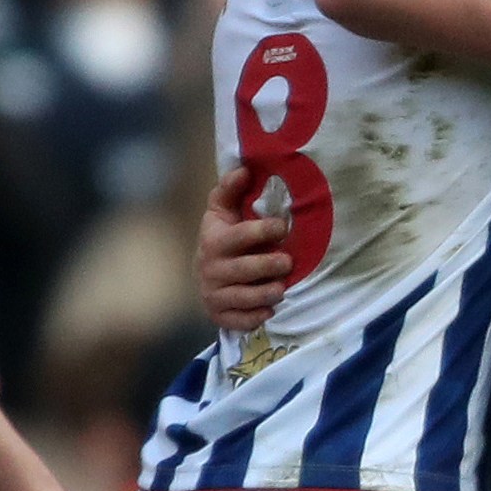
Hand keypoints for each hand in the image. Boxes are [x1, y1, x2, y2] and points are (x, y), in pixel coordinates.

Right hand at [198, 164, 294, 331]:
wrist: (203, 274)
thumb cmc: (221, 238)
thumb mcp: (221, 213)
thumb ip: (230, 191)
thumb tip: (244, 169)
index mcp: (213, 241)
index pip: (239, 236)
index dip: (262, 231)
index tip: (281, 227)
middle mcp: (210, 269)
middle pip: (244, 270)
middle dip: (269, 266)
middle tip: (288, 262)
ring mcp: (213, 294)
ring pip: (243, 297)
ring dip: (266, 293)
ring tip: (282, 288)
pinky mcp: (219, 315)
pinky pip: (239, 321)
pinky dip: (255, 317)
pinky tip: (269, 310)